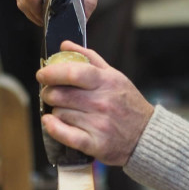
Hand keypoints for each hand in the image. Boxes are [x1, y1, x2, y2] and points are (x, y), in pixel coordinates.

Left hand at [37, 41, 154, 165]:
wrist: (146, 135)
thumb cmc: (128, 104)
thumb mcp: (115, 76)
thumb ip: (90, 58)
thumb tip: (65, 45)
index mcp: (107, 82)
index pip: (73, 73)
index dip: (52, 72)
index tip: (42, 74)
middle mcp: (103, 103)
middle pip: (60, 94)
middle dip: (50, 93)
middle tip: (53, 95)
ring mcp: (99, 124)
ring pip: (59, 113)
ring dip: (57, 111)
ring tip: (66, 111)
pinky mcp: (96, 143)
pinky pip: (64, 134)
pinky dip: (53, 128)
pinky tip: (51, 122)